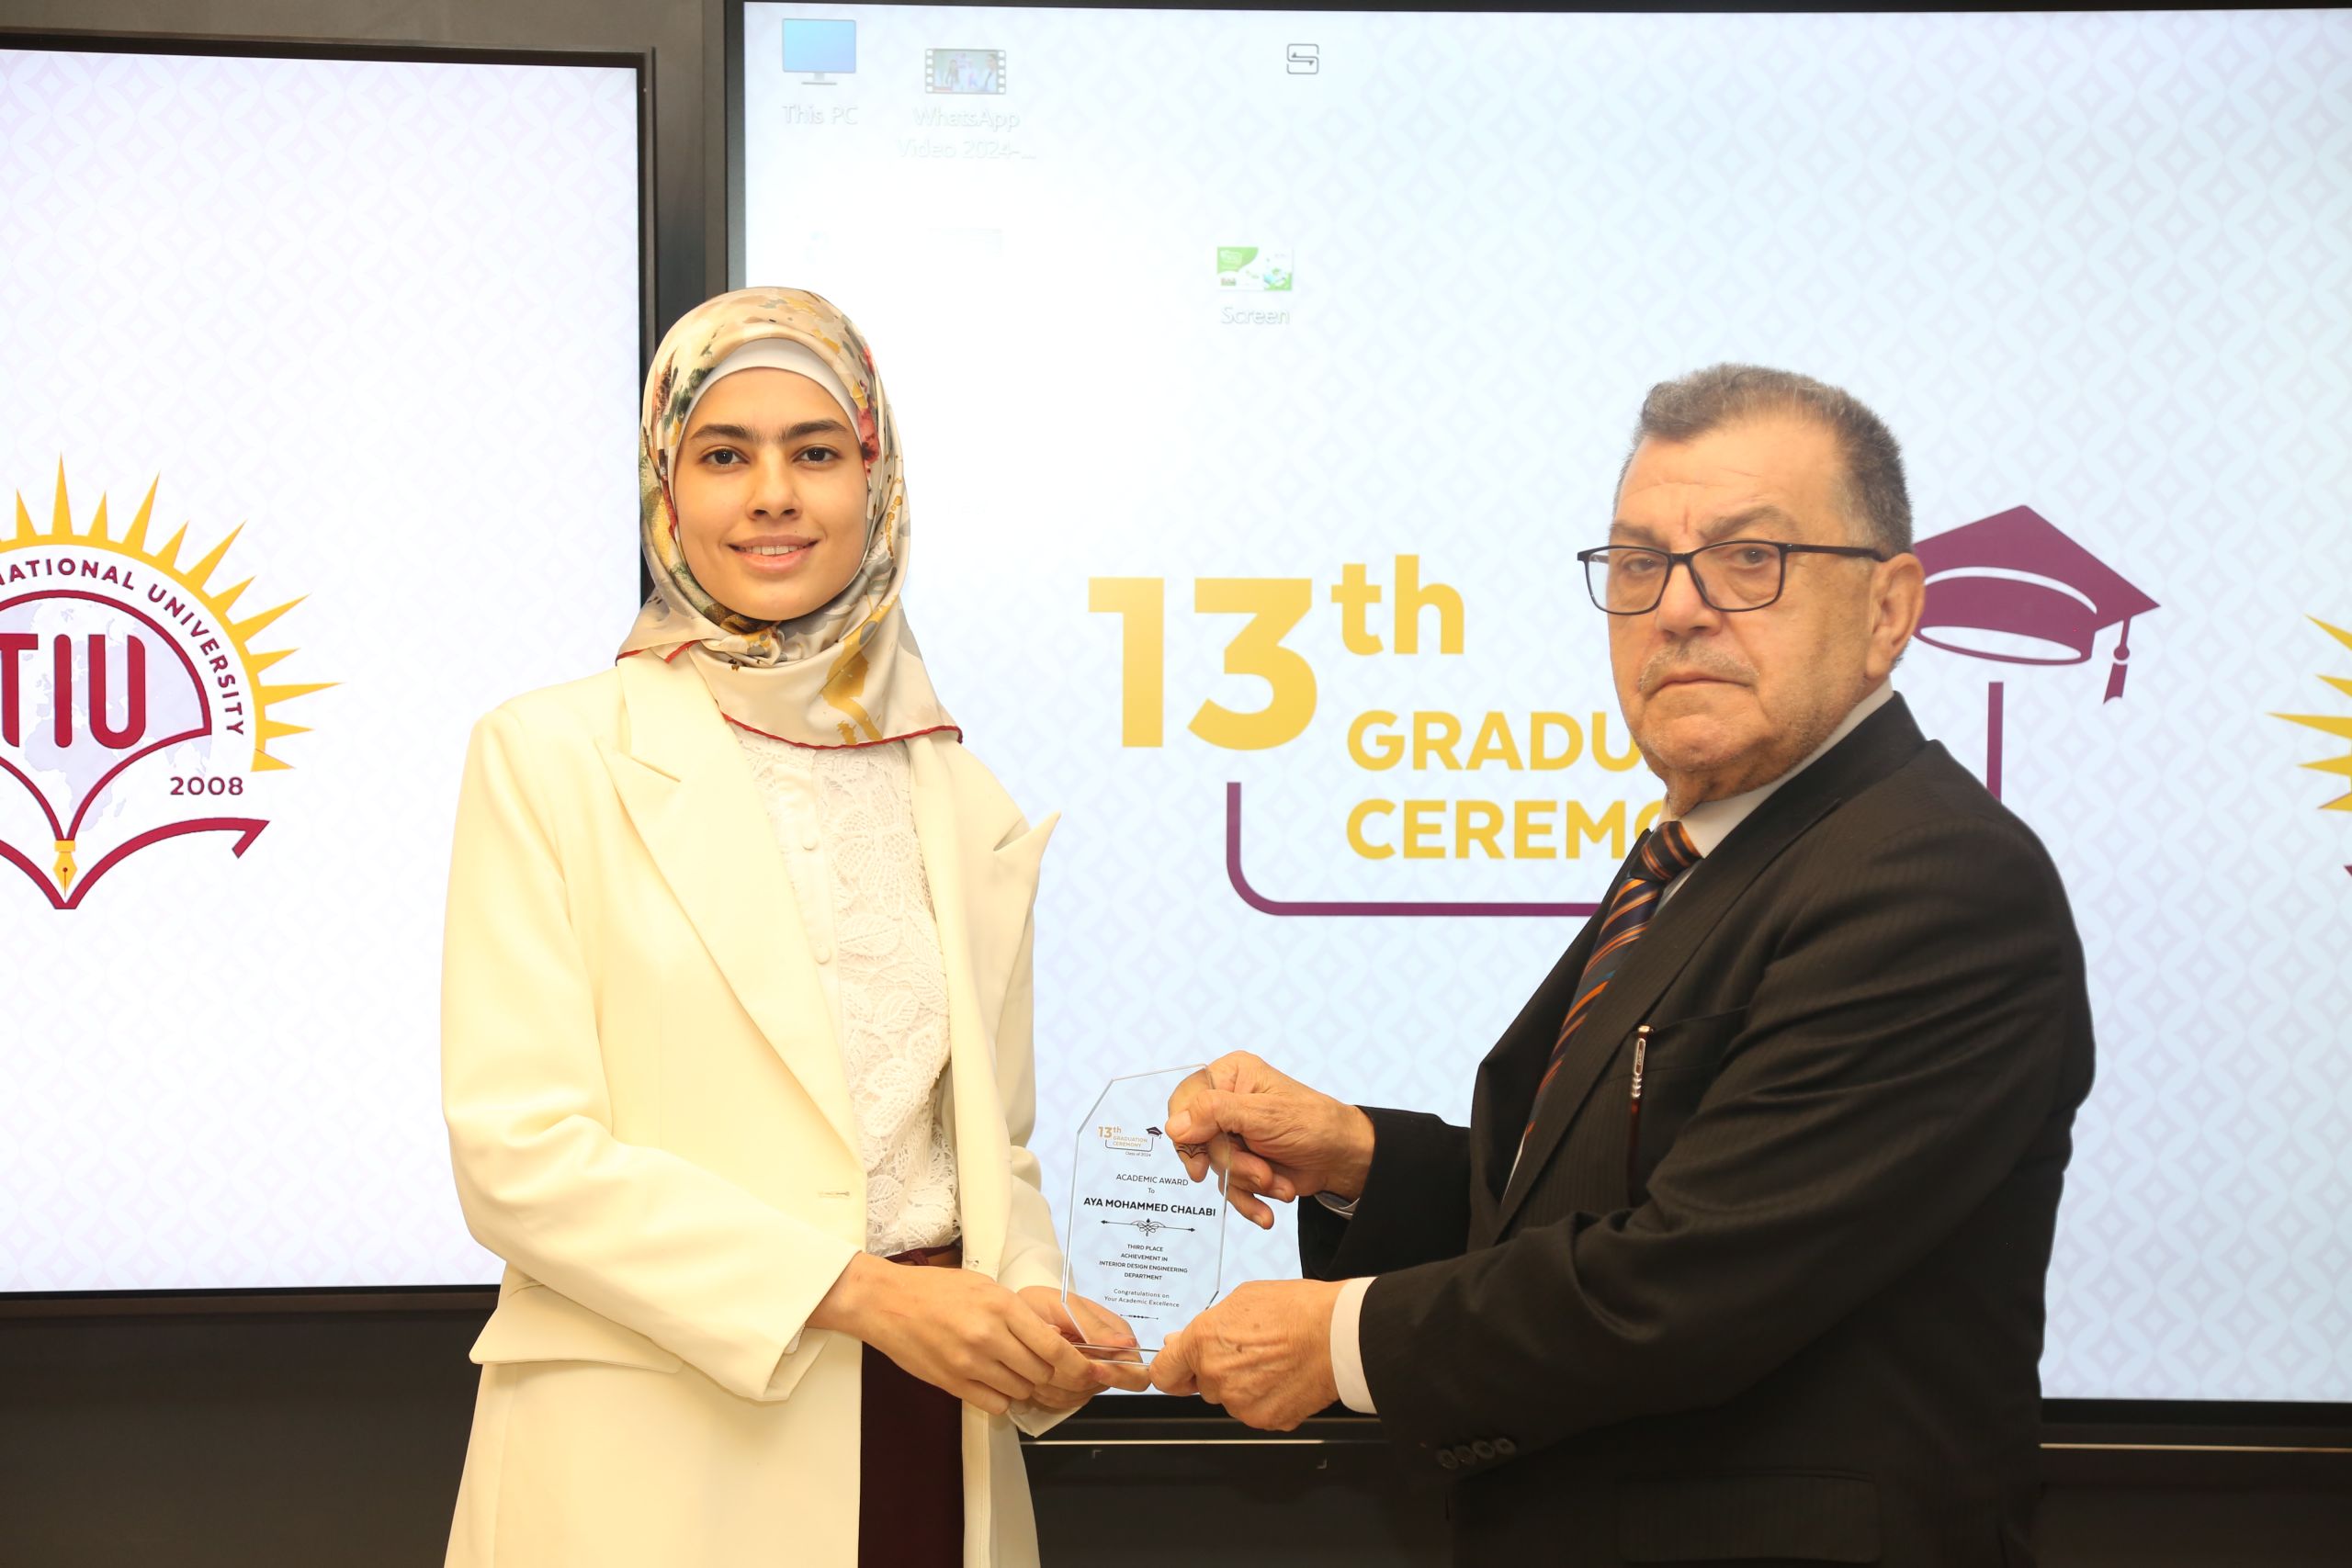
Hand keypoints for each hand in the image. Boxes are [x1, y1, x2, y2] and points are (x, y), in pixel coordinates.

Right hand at [810, 1254, 1112, 1414]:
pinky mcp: (952, 1383)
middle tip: (1054, 1371)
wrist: (886, 1302)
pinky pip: (995, 1403)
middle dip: (1054, 1377)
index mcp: (1003, 1307)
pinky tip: (995, 1381)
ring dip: (1027, 1386)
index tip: (1090, 1373)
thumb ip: (1020, 1313)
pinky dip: (1002, 1397)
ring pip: (1020, 1391)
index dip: (1079, 1368)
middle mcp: (989, 1337)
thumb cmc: (937, 1289)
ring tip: (1017, 1369)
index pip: (1056, 1350)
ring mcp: (969, 1363)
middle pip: (1042, 1375)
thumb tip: (1055, 1338)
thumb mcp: (987, 1287)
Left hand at [1016, 1286, 1153, 1405]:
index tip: (1090, 1367)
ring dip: (1056, 1382)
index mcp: (1116, 1335)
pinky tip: (1036, 1371)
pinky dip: (1047, 1391)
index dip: (1116, 1374)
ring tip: (1037, 1359)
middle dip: (1076, 1376)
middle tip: (1051, 1360)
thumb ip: (1095, 1326)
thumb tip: (1127, 1343)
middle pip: (1106, 1385)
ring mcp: (1090, 1375)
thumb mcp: (1066, 1306)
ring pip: (1081, 1395)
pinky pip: (1064, 1401)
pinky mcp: (1071, 1387)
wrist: (1014, 1312)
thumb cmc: (1041, 1303)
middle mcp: (1107, 1358)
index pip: (1135, 1369)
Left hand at [1148, 1280, 1343, 1430]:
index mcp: (1203, 1342)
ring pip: (1231, 1399)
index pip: (1164, 1373)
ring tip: (1273, 1361)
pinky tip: (1284, 1377)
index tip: (1180, 1370)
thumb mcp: (1242, 1300)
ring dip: (1244, 1386)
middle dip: (1219, 1371)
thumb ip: (1206, 1325)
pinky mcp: (1266, 1420)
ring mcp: (1241, 1403)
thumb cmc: (1297, 1310)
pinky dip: (1267, 1399)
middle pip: (1204, 1384)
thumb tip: (1181, 1341)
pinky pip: (1256, 1411)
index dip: (1173, 1370)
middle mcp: (1217, 1377)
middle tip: (1248, 1352)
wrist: (1338, 1334)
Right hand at [1163, 1052, 1376, 1226]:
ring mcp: (1233, 1135)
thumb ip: (1216, 1114)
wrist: (1342, 1159)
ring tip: (1276, 1181)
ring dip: (1246, 1182)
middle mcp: (1227, 1103)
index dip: (1187, 1132)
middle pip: (1198, 1140)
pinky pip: (1227, 1186)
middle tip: (1261, 1172)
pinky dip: (1248, 1201)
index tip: (1201, 1159)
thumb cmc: (1314, 1124)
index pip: (1185, 1100)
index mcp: (1230, 1076)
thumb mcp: (1263, 1115)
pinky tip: (1267, 1210)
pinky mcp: (1241, 1162)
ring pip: (1213, 1167)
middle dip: (1232, 1164)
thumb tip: (1174, 1125)